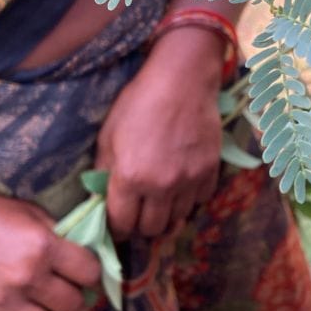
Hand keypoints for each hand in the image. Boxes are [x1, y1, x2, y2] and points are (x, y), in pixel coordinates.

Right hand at [0, 158, 100, 310]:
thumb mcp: (30, 212)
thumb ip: (58, 235)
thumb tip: (81, 254)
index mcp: (43, 246)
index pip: (90, 272)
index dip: (91, 272)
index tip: (83, 271)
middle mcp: (26, 277)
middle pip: (73, 304)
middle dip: (75, 297)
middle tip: (66, 290)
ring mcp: (3, 300)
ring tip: (48, 310)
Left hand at [98, 26, 223, 238]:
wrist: (182, 80)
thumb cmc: (139, 103)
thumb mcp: (109, 135)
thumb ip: (104, 171)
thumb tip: (100, 199)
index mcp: (130, 177)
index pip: (121, 224)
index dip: (115, 228)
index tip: (116, 223)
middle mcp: (161, 186)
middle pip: (151, 229)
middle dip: (140, 226)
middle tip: (138, 214)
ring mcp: (188, 180)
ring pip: (177, 220)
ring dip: (165, 215)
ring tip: (159, 202)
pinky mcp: (210, 172)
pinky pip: (199, 201)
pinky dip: (188, 199)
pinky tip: (180, 185)